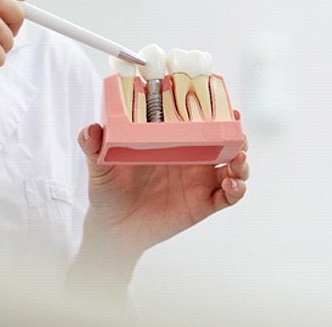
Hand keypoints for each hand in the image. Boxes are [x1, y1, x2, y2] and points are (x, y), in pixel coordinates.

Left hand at [77, 111, 248, 261]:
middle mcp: (191, 157)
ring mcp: (200, 180)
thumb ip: (94, 147)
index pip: (199, 120)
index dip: (215, 110)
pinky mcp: (204, 203)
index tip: (222, 102)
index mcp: (173, 141)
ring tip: (237, 159)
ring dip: (242, 160)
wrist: (114, 228)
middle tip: (237, 129)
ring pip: (234, 165)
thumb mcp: (101, 166)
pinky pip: (229, 195)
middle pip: (225, 139)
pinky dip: (237, 188)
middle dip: (236, 133)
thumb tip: (90, 129)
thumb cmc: (109, 191)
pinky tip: (230, 183)